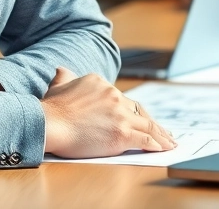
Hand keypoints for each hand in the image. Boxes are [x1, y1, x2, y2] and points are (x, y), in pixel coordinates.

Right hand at [40, 68, 177, 158]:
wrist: (49, 123)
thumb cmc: (50, 109)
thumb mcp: (58, 85)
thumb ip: (64, 77)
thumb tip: (61, 70)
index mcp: (100, 83)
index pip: (123, 98)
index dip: (133, 110)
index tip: (140, 116)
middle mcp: (113, 95)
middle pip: (138, 110)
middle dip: (152, 122)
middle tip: (163, 132)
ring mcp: (119, 114)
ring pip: (147, 124)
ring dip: (161, 135)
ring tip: (170, 142)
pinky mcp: (122, 133)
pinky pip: (145, 139)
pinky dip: (156, 144)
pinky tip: (162, 148)